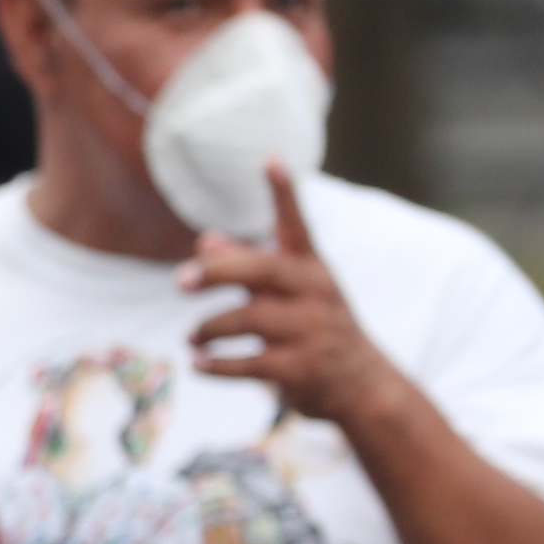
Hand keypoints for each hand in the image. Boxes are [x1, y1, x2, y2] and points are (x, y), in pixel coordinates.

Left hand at [184, 166, 413, 438]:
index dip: (284, 193)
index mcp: (310, 269)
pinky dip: (217, 364)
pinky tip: (198, 363)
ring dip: (210, 328)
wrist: (361, 384)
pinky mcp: (300, 368)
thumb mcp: (289, 293)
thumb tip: (205, 239)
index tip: (270, 159)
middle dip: (218, 272)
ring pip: (249, 319)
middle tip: (181, 281)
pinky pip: (249, 363)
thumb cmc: (315, 327)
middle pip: (263, 270)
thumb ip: (247, 266)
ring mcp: (310, 331)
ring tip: (192, 337)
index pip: (296, 225)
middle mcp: (313, 294)